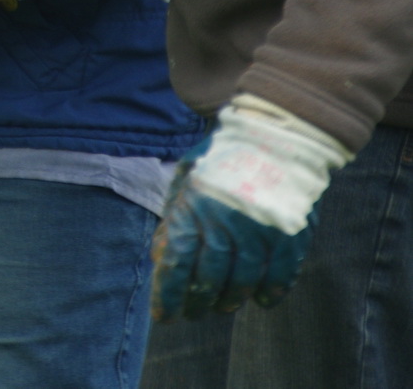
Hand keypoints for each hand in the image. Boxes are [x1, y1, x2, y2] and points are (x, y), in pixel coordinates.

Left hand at [151, 97, 350, 320]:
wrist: (272, 131)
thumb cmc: (220, 155)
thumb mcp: (184, 177)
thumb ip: (172, 216)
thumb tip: (158, 256)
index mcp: (193, 207)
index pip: (174, 263)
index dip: (167, 294)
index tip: (164, 316)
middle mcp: (224, 222)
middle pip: (208, 278)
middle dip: (197, 302)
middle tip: (192, 314)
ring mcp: (259, 229)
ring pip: (243, 280)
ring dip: (230, 300)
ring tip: (221, 307)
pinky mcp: (290, 232)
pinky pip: (281, 273)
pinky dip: (270, 291)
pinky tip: (261, 301)